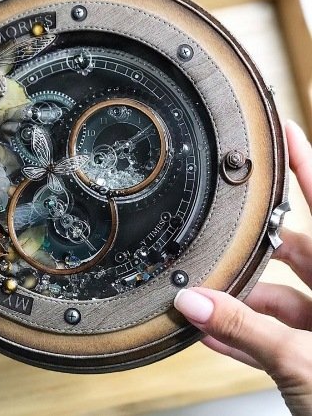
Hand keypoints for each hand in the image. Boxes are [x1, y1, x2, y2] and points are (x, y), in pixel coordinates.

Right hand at [174, 120, 311, 414]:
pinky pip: (277, 333)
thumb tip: (193, 304)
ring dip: (242, 299)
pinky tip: (214, 333)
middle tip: (219, 233)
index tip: (283, 131)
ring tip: (203, 299)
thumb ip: (244, 331)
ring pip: (281, 296)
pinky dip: (246, 333)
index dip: (305, 164)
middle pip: (296, 249)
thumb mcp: (303, 363)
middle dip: (253, 246)